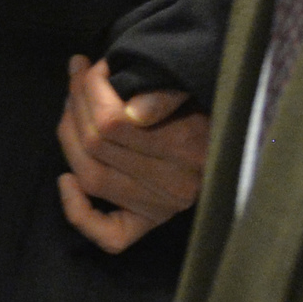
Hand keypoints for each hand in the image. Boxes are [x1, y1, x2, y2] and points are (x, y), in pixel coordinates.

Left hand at [56, 54, 209, 252]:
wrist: (236, 139)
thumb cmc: (204, 103)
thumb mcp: (191, 87)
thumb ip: (165, 93)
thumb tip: (132, 110)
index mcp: (186, 146)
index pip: (112, 121)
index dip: (90, 88)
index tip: (93, 66)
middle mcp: (174, 185)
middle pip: (95, 146)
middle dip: (76, 104)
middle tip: (76, 78)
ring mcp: (161, 209)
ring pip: (91, 177)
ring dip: (69, 136)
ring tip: (70, 107)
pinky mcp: (149, 224)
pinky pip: (109, 235)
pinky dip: (77, 211)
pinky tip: (65, 179)